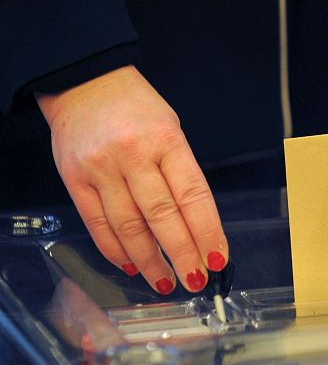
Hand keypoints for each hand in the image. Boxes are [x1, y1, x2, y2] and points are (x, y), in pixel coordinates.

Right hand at [38, 65, 227, 294]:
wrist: (84, 82)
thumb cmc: (136, 108)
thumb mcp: (171, 130)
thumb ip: (181, 175)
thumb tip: (197, 227)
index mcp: (166, 140)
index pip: (193, 196)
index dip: (207, 232)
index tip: (218, 258)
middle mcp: (132, 155)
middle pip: (162, 217)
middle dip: (182, 255)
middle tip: (196, 280)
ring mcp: (100, 168)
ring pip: (128, 227)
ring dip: (150, 261)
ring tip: (166, 282)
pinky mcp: (74, 179)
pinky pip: (97, 224)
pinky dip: (115, 250)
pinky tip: (132, 264)